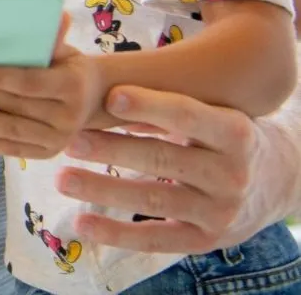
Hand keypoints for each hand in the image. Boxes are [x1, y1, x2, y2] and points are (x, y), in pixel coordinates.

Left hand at [0, 41, 104, 159]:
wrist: (94, 100)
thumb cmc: (70, 67)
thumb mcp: (65, 51)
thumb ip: (52, 39)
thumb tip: (55, 13)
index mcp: (72, 85)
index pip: (30, 81)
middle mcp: (69, 116)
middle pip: (17, 106)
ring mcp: (60, 139)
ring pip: (14, 131)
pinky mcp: (48, 154)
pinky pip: (15, 149)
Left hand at [55, 85, 275, 253]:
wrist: (274, 181)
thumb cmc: (225, 135)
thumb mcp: (215, 112)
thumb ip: (171, 108)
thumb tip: (110, 95)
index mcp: (234, 132)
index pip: (188, 115)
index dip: (150, 105)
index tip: (111, 96)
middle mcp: (231, 174)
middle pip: (162, 159)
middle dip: (112, 150)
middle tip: (72, 140)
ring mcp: (219, 212)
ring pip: (151, 199)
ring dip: (102, 190)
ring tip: (63, 178)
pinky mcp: (204, 241)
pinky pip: (154, 239)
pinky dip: (115, 232)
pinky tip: (82, 222)